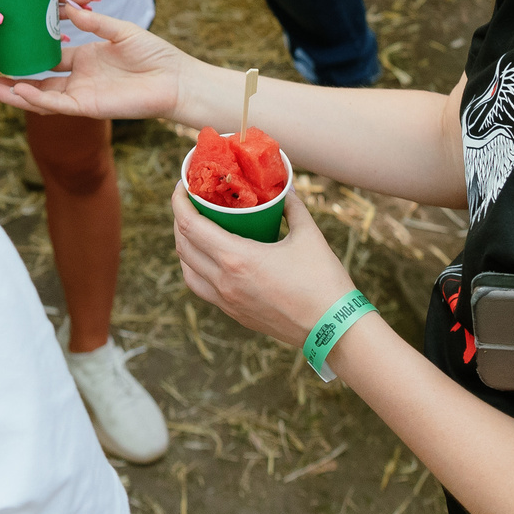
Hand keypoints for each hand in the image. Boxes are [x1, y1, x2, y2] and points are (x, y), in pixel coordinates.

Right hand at [0, 0, 189, 122]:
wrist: (175, 79)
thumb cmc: (154, 55)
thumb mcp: (119, 30)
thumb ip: (92, 21)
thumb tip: (66, 6)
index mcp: (85, 60)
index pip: (49, 59)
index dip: (29, 54)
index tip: (7, 46)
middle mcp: (80, 80)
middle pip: (38, 83)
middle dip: (12, 82)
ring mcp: (82, 95)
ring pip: (41, 97)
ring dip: (16, 95)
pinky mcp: (89, 107)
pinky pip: (58, 104)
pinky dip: (37, 98)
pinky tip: (19, 90)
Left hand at [171, 182, 354, 349]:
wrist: (334, 328)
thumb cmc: (323, 280)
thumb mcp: (308, 234)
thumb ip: (292, 207)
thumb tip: (284, 189)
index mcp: (237, 258)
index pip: (190, 225)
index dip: (179, 201)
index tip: (182, 184)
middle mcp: (224, 282)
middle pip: (183, 246)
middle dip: (180, 219)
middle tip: (190, 201)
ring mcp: (227, 302)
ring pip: (188, 271)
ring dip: (184, 246)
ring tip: (195, 229)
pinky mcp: (236, 315)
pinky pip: (202, 289)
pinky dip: (196, 268)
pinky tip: (209, 258)